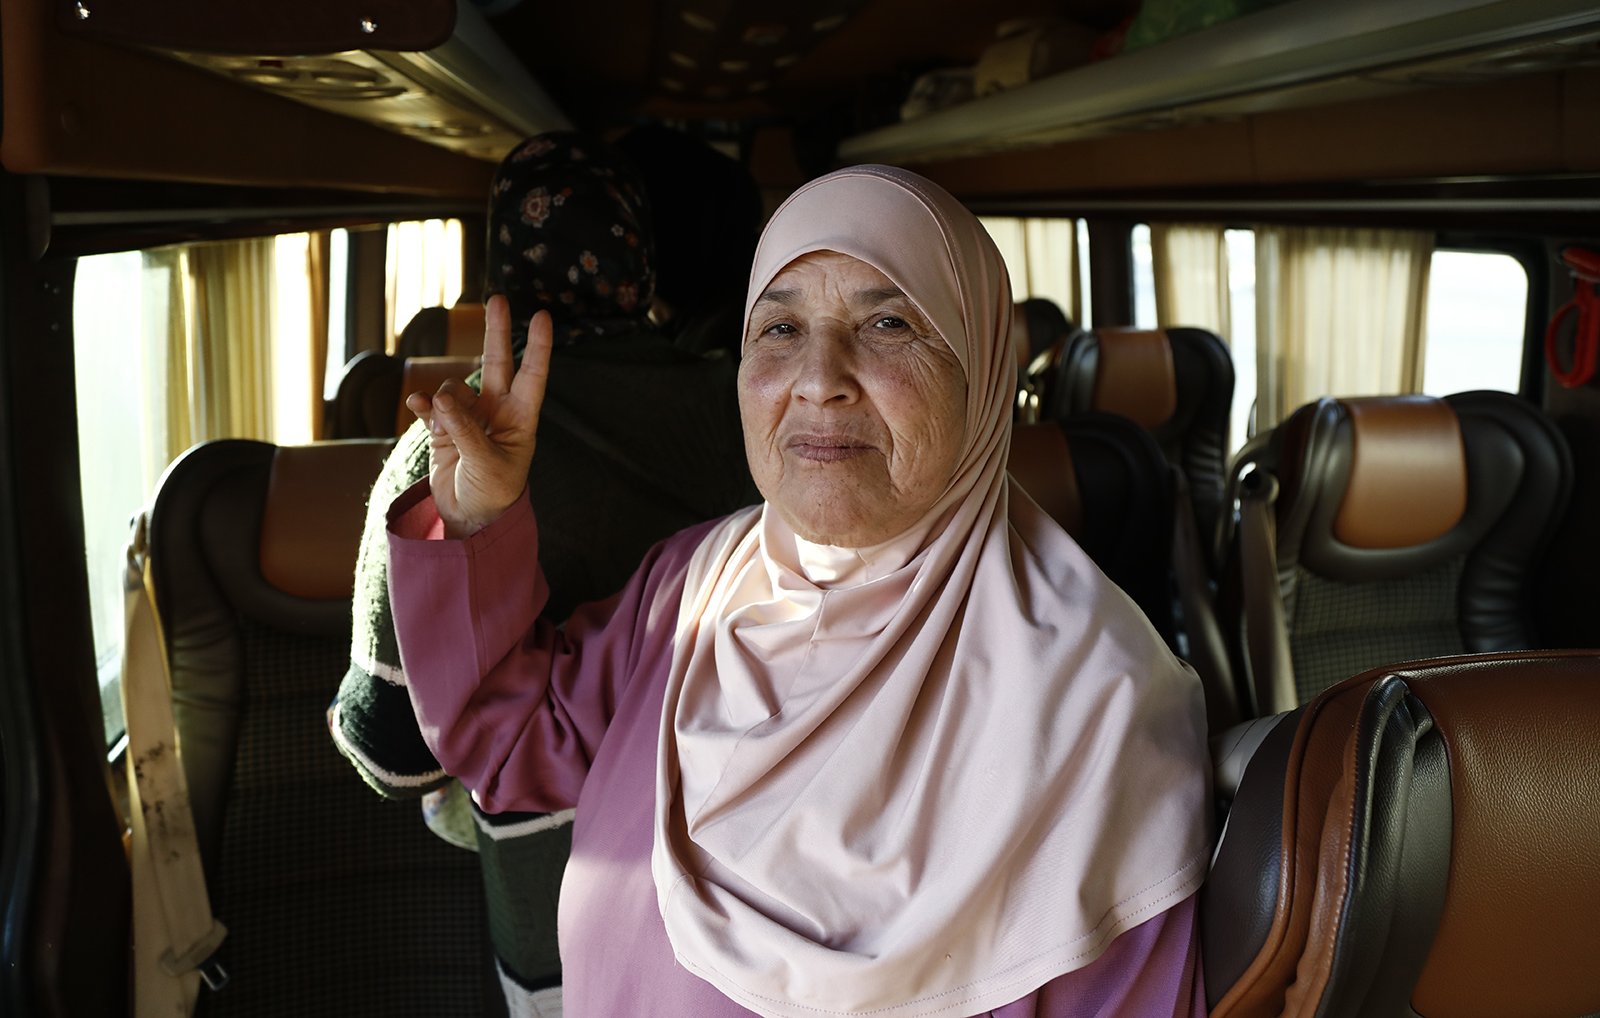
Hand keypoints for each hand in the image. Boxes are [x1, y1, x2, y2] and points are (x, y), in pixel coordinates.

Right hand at [405, 295, 551, 537]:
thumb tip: (441, 395)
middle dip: (497, 331)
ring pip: (453, 387)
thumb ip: (465, 429)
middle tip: (497, 298)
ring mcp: (469, 418)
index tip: (543, 316)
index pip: (532, 375)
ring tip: (442, 418)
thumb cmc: (493, 495)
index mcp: (520, 419)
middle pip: (497, 362)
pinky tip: (416, 406)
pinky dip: (422, 403)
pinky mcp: (444, 428)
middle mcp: (497, 412)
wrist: (470, 519)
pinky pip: (430, 405)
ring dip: (444, 396)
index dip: (538, 347)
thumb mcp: (486, 464)